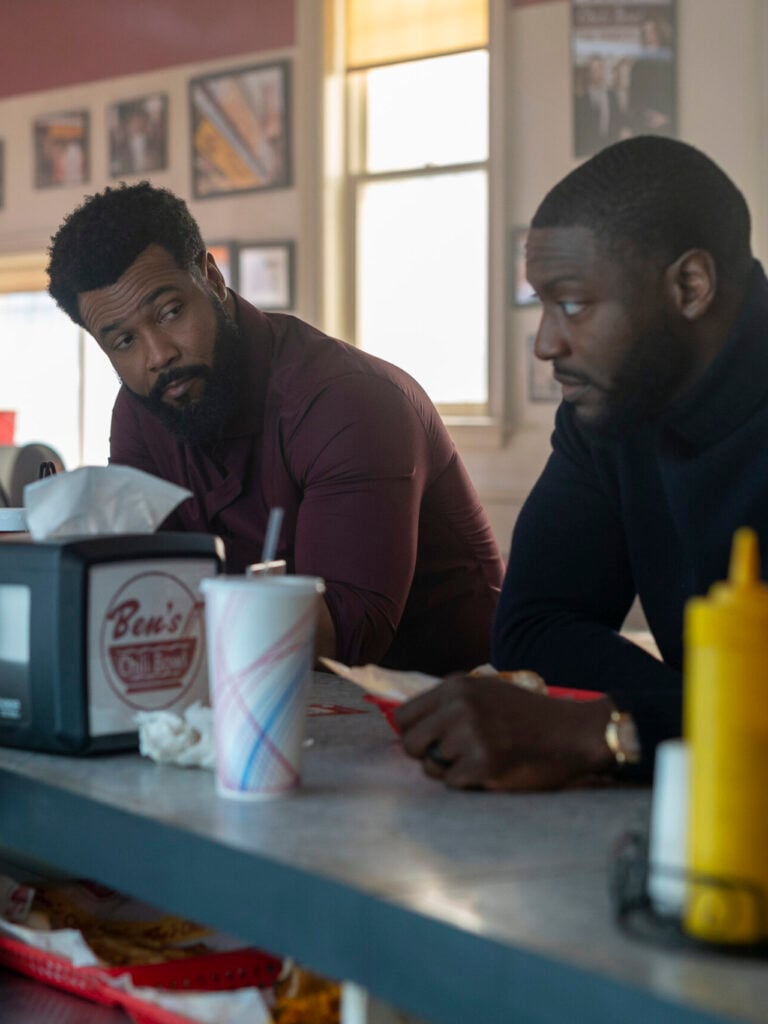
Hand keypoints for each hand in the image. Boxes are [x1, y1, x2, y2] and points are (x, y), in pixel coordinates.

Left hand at [394, 675, 615, 790]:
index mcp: (455, 686)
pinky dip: (469, 784)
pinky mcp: (484, 762)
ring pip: (431, 767)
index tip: (431, 742)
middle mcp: (459, 706)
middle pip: (410, 744)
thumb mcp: (485, 692)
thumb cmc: (527, 716)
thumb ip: (447, 704)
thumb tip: (405, 729)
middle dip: (428, 756)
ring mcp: (471, 734)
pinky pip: (452, 784)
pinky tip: (492, 771)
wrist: (573, 732)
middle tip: (455, 757)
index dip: (414, 734)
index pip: (403, 717)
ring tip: (481, 760)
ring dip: (452, 771)